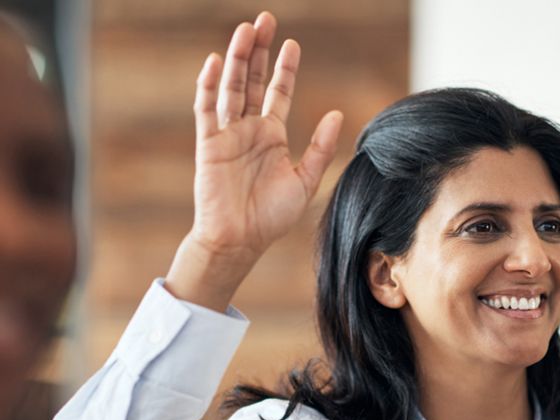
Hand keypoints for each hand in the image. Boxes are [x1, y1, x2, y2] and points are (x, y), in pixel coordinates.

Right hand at [166, 12, 342, 310]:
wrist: (240, 240)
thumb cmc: (272, 216)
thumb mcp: (306, 181)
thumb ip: (321, 148)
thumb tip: (336, 113)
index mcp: (272, 136)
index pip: (278, 93)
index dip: (285, 68)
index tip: (292, 44)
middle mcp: (249, 129)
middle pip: (253, 81)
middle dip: (259, 51)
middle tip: (265, 20)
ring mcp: (227, 134)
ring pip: (232, 88)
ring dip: (238, 59)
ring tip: (246, 31)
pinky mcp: (208, 143)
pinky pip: (207, 109)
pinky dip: (210, 86)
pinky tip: (217, 62)